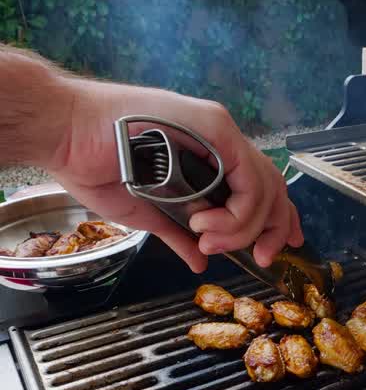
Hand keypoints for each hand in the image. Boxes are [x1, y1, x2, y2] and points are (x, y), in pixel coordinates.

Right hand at [47, 77, 302, 273]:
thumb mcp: (146, 212)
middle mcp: (219, 140)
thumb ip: (179, 234)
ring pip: (265, 185)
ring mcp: (219, 131)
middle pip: (273, 186)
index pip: (259, 186)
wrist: (65, 133)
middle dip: (273, 229)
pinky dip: (236, 212)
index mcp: (206, 154)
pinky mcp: (215, 128)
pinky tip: (205, 224)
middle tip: (259, 257)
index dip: (276, 219)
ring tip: (209, 240)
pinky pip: (249, 179)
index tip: (276, 248)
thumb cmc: (92, 162)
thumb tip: (200, 260)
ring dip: (245, 226)